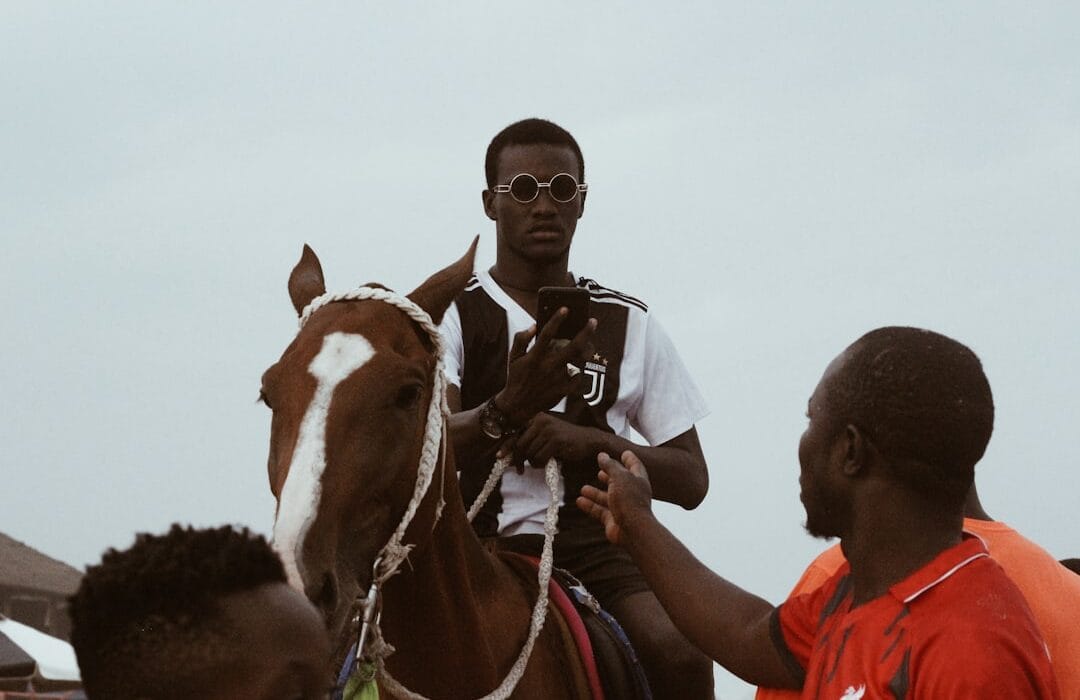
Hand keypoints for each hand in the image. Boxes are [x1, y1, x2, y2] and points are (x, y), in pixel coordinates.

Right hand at [497, 309, 595, 425]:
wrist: (518, 405)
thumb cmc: (516, 377)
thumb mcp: (512, 357)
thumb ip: (521, 339)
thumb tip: (534, 326)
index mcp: (534, 357)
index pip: (547, 333)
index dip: (556, 319)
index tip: (565, 308)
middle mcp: (548, 367)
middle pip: (573, 346)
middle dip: (586, 332)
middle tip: (593, 321)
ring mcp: (558, 379)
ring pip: (579, 361)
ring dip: (586, 350)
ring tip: (589, 343)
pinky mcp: (564, 390)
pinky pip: (577, 376)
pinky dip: (578, 369)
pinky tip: (576, 365)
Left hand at [506, 413, 605, 469]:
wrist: (588, 440)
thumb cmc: (564, 441)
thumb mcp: (544, 438)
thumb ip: (528, 443)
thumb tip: (507, 457)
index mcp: (536, 418)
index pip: (515, 432)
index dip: (506, 446)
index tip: (499, 456)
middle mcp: (541, 420)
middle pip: (520, 445)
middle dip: (518, 460)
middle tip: (520, 470)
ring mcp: (549, 430)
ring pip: (530, 453)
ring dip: (533, 463)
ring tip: (542, 462)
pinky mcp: (556, 440)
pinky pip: (540, 458)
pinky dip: (541, 464)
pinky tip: (548, 462)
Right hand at [577, 451, 653, 544]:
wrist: (633, 530)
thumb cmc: (630, 501)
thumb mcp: (619, 477)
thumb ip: (610, 466)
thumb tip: (602, 455)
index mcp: (638, 481)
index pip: (635, 466)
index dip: (630, 459)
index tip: (625, 453)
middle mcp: (632, 494)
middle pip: (620, 483)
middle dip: (610, 477)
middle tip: (600, 471)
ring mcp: (623, 508)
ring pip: (607, 498)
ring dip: (595, 493)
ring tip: (583, 488)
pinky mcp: (614, 520)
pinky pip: (600, 511)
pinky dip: (590, 506)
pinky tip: (579, 501)